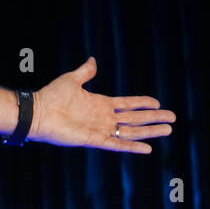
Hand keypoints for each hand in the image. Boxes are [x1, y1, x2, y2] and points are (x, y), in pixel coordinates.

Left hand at [29, 56, 174, 154]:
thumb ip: (85, 72)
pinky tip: (147, 148)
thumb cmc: (51, 96)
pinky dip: (132, 146)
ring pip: (131, 131)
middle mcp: (103, 117)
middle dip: (153, 118)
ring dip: (149, 131)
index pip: (127, 104)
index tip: (158, 102)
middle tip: (172, 118)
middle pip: (134, 118)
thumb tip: (93, 60)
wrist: (38, 112)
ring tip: (168, 130)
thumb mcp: (71, 80)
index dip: (142, 103)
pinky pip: (117, 144)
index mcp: (100, 104)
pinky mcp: (94, 140)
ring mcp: (100, 129)